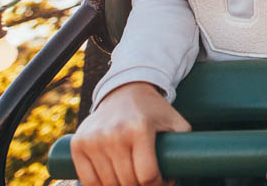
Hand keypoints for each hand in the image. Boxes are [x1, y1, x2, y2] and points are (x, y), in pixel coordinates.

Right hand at [70, 82, 190, 185]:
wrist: (124, 90)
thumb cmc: (153, 110)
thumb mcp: (175, 121)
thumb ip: (186, 143)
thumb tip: (189, 169)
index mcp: (140, 128)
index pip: (148, 175)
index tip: (164, 182)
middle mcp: (114, 134)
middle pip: (128, 182)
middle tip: (150, 183)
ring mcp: (94, 140)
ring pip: (108, 184)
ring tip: (134, 181)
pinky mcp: (78, 144)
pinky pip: (88, 181)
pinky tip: (113, 183)